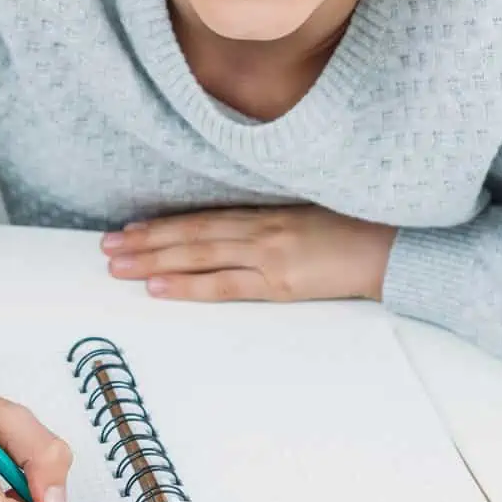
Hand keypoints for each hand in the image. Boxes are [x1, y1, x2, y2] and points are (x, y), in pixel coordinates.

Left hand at [100, 205, 394, 301]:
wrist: (396, 248)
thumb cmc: (356, 233)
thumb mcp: (307, 220)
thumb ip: (270, 226)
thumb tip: (235, 236)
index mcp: (266, 213)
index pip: (201, 219)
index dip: (161, 225)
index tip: (127, 230)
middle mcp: (260, 229)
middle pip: (190, 235)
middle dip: (145, 242)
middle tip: (105, 248)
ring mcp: (268, 254)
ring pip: (198, 255)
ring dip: (153, 261)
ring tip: (118, 266)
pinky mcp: (281, 281)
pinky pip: (225, 284)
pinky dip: (189, 285)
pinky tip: (159, 289)